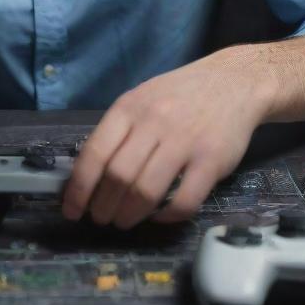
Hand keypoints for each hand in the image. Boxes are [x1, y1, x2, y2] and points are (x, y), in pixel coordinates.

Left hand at [61, 51, 273, 228]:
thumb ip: (119, 130)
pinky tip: (159, 216)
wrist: (234, 82)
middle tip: (100, 219)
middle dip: (103, 206)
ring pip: (146, 191)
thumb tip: (90, 173)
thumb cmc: (179, 94)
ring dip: (129, 215)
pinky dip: (167, 216)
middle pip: (118, 176)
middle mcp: (154, 122)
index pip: (95, 152)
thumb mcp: (141, 99)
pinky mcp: (212, 161)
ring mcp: (184, 141)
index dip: (79, 187)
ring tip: (124, 221)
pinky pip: (184, 200)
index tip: (71, 209)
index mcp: (129, 107)